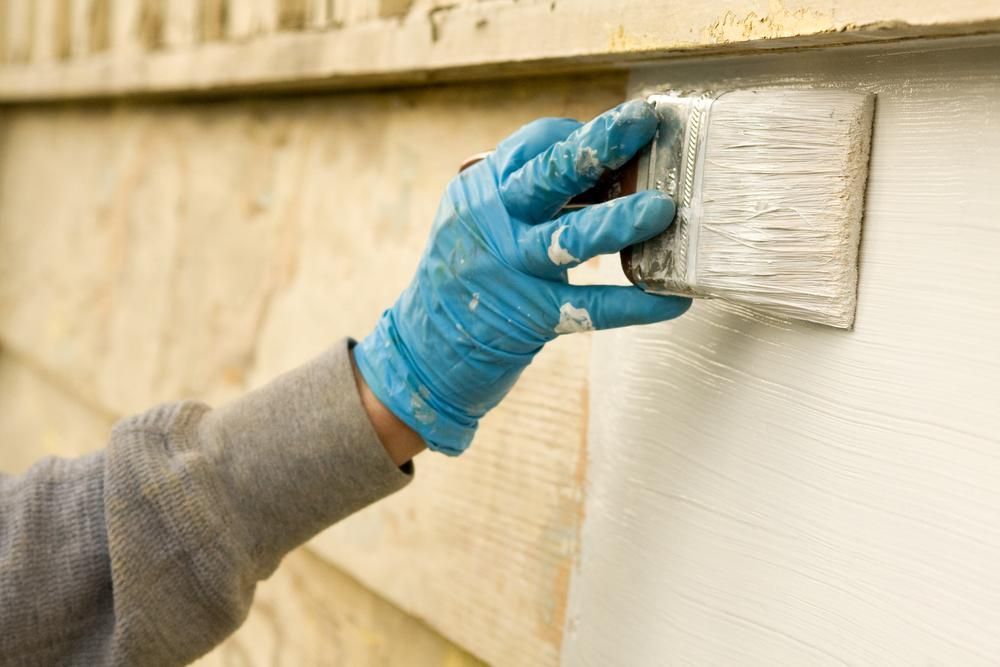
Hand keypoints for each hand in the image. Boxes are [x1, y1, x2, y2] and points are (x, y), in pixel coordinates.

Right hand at [355, 100, 690, 454]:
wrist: (423, 350)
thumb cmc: (467, 276)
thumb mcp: (481, 221)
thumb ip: (530, 197)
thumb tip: (612, 176)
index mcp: (483, 190)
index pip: (537, 143)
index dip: (585, 134)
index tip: (627, 133)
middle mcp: (494, 222)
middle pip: (549, 175)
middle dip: (599, 146)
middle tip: (642, 123)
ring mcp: (511, 270)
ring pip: (569, 238)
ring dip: (617, 221)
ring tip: (661, 209)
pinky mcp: (530, 317)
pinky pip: (590, 309)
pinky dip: (633, 305)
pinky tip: (670, 300)